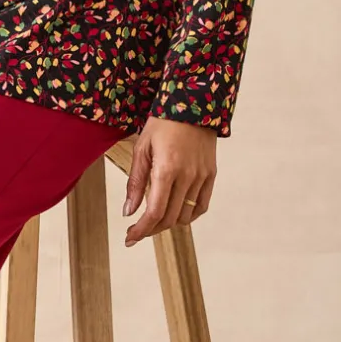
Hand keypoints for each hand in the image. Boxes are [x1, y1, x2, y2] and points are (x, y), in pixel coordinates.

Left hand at [121, 116, 215, 245]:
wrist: (193, 104)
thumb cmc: (163, 123)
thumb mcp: (141, 149)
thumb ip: (135, 183)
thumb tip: (129, 211)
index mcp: (167, 170)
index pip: (155, 212)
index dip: (141, 230)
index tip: (129, 238)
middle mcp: (188, 177)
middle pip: (170, 218)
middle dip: (151, 229)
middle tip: (136, 231)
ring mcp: (202, 177)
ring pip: (186, 216)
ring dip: (168, 224)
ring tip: (154, 220)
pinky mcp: (211, 175)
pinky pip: (201, 206)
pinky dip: (188, 215)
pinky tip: (175, 213)